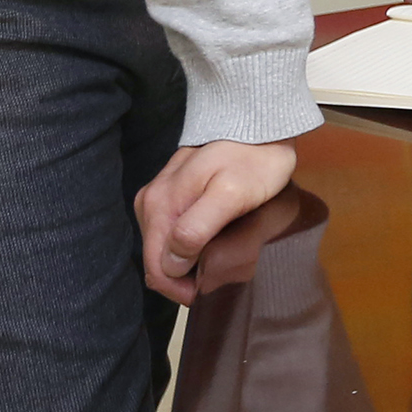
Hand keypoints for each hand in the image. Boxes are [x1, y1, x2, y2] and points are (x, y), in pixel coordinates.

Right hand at [136, 138, 301, 303]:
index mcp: (159, 206)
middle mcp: (150, 202)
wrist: (261, 123)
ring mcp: (159, 196)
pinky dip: (189, 244)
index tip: (212, 289)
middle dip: (184, 278)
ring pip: (165, 247)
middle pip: (158, 260)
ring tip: (219, 261)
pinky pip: (172, 231)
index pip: (157, 269)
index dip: (183, 289)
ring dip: (187, 262)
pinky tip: (212, 242)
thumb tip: (172, 263)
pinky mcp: (172, 193)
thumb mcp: (232, 194)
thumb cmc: (254, 159)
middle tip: (220, 278)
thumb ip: (198, 227)